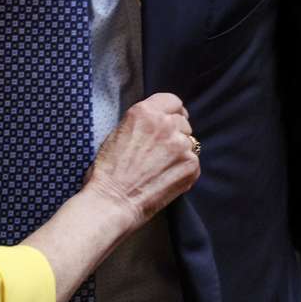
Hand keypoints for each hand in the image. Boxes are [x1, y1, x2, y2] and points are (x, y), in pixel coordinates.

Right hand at [83, 92, 199, 231]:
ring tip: (161, 167)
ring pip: (189, 142)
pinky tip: (165, 177)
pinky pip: (192, 161)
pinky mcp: (191, 166)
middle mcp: (166, 124)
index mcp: (145, 111)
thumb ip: (142, 122)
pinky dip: (183, 168)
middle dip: (174, 132)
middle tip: (160, 150)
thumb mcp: (119, 131)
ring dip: (179, 151)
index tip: (169, 121)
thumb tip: (158, 122)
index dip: (171, 112)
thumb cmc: (108, 169)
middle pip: (182, 121)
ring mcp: (181, 145)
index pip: (172, 101)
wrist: (112, 200)